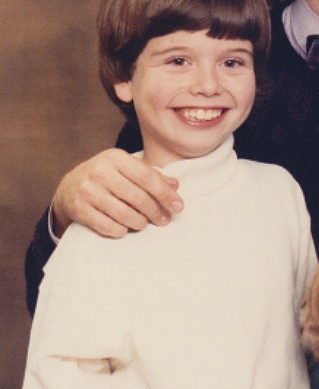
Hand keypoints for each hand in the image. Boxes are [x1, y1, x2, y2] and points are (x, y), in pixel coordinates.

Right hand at [52, 149, 182, 237]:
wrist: (69, 186)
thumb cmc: (106, 177)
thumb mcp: (127, 169)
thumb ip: (152, 175)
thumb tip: (175, 185)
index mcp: (116, 158)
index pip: (147, 177)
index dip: (165, 194)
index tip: (178, 207)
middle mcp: (100, 172)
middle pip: (138, 198)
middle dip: (155, 212)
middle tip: (164, 220)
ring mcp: (88, 191)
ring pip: (124, 214)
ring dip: (140, 222)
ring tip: (144, 223)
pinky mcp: (79, 209)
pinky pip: (108, 226)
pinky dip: (121, 230)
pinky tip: (126, 228)